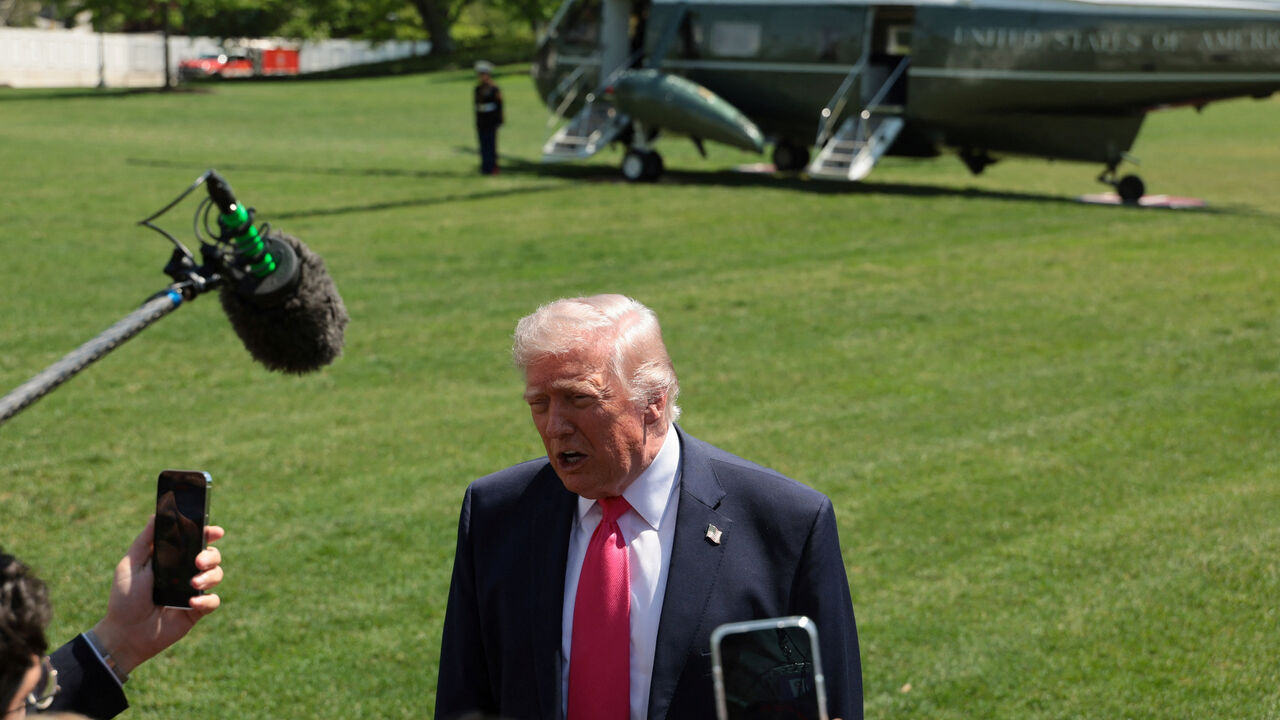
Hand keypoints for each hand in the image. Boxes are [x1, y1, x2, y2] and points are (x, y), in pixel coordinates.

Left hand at [91, 515, 224, 674]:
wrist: (125, 633)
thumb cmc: (124, 598)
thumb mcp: (130, 565)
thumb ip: (145, 540)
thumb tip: (157, 514)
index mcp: (172, 559)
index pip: (195, 540)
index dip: (208, 533)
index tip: (216, 531)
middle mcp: (185, 572)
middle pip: (212, 555)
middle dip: (211, 555)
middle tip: (198, 561)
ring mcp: (193, 591)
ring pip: (217, 575)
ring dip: (210, 576)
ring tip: (193, 583)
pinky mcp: (197, 611)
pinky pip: (213, 601)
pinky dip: (206, 600)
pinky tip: (191, 603)